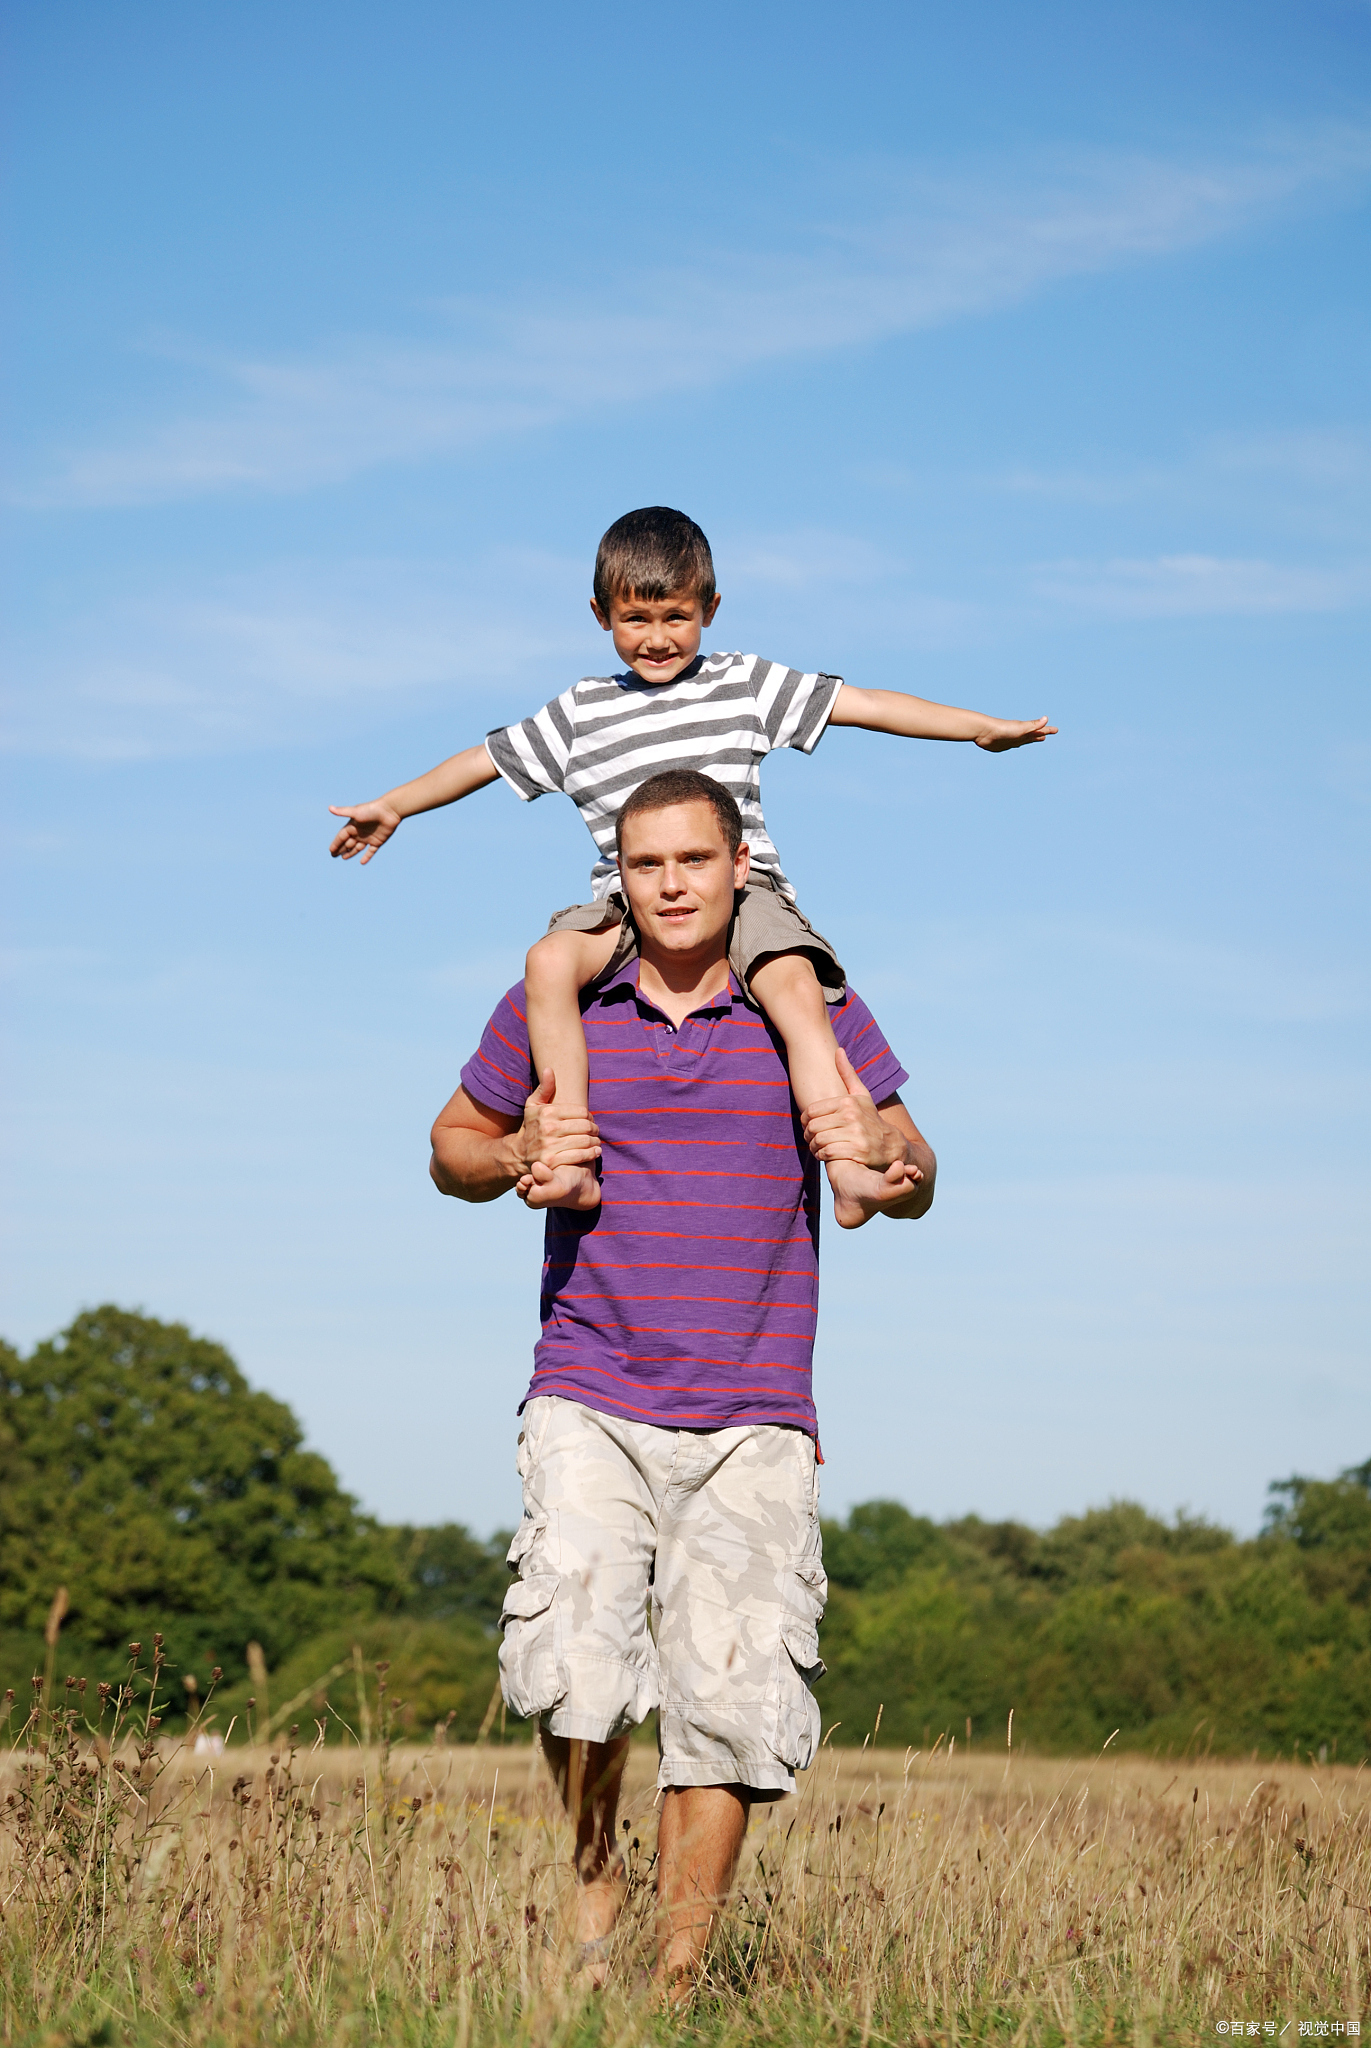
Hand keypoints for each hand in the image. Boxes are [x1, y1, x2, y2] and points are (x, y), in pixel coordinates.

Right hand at [328, 800, 402, 861]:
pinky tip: (362, 862)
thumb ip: (343, 812)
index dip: (336, 843)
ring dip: (351, 852)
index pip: (342, 836)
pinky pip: (371, 851)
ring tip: (343, 858)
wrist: (390, 810)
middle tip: (333, 856)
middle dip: (341, 849)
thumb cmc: (372, 810)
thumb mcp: (356, 812)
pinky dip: (367, 856)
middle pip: (348, 843)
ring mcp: (369, 837)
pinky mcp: (378, 841)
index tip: (331, 850)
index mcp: (353, 826)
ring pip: (358, 848)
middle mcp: (360, 832)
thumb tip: (329, 808)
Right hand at [513, 1070, 599, 1184]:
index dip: (589, 1116)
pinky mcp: (552, 1161)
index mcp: (547, 1112)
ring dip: (595, 1141)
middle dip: (594, 1129)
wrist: (519, 1153)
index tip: (590, 1120)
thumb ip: (544, 1088)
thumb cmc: (531, 1126)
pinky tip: (595, 1151)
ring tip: (597, 1142)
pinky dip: (591, 1154)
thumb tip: (549, 1070)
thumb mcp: (533, 1105)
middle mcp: (548, 1128)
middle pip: (585, 1126)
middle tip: (596, 1131)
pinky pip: (579, 1156)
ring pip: (584, 1141)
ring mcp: (550, 1146)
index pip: (581, 1112)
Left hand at [800, 1049, 905, 1167]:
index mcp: (848, 1102)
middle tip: (811, 1138)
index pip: (812, 1111)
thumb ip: (847, 1073)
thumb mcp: (861, 1095)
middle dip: (808, 1135)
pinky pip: (828, 1153)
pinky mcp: (857, 1151)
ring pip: (819, 1140)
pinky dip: (823, 1156)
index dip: (805, 1120)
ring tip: (817, 1147)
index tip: (808, 1125)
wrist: (891, 1145)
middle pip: (813, 1127)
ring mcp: (856, 1134)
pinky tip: (825, 1155)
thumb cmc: (870, 1118)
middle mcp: (852, 1116)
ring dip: (814, 1147)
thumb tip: (838, 1050)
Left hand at [975, 716, 1056, 751]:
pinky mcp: (1003, 745)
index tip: (1056, 730)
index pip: (1039, 730)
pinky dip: (1018, 744)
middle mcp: (1019, 734)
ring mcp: (1012, 739)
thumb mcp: (1020, 728)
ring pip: (1025, 739)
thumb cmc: (1002, 729)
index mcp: (1025, 730)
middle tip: (1048, 733)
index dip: (1048, 730)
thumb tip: (1046, 718)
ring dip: (1032, 739)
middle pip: (1033, 734)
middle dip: (1041, 734)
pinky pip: (1014, 745)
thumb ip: (1033, 725)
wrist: (983, 732)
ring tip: (1038, 739)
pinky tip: (1017, 744)